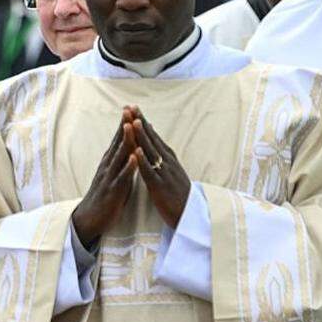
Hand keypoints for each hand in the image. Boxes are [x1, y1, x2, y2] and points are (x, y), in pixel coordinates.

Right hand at [71, 108, 137, 247]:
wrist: (90, 219)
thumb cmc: (106, 196)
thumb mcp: (115, 175)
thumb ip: (121, 162)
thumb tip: (130, 147)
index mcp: (110, 162)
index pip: (119, 139)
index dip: (125, 123)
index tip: (131, 108)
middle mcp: (108, 166)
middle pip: (118, 142)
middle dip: (124, 125)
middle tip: (129, 108)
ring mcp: (109, 177)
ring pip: (118, 156)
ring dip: (125, 141)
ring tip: (130, 126)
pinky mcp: (112, 191)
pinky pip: (121, 178)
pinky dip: (128, 167)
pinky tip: (133, 158)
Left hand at [130, 107, 190, 228]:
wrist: (189, 215)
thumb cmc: (178, 194)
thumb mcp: (171, 171)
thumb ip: (163, 157)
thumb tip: (155, 142)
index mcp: (168, 158)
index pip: (153, 136)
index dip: (143, 122)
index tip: (133, 108)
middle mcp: (167, 162)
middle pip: (152, 138)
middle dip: (140, 122)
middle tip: (131, 107)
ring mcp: (164, 173)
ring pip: (151, 152)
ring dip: (142, 136)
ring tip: (133, 122)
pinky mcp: (160, 187)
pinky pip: (150, 172)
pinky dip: (143, 161)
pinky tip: (136, 151)